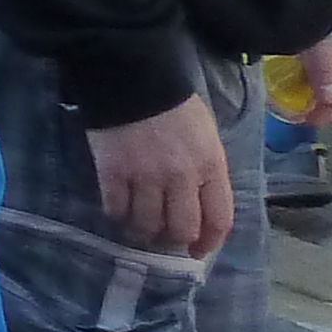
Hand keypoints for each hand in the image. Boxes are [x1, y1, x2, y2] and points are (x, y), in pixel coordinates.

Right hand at [87, 91, 235, 254]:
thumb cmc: (177, 109)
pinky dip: (117, 215)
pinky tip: (118, 210)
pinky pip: (116, 209)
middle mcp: (181, 177)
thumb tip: (200, 207)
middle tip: (163, 237)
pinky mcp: (113, 173)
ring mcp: (145, 176)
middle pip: (181, 229)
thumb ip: (208, 173)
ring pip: (147, 225)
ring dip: (143, 232)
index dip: (209, 243)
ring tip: (139, 227)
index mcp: (211, 166)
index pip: (219, 219)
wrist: (134, 80)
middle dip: (173, 240)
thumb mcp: (207, 138)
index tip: (197, 251)